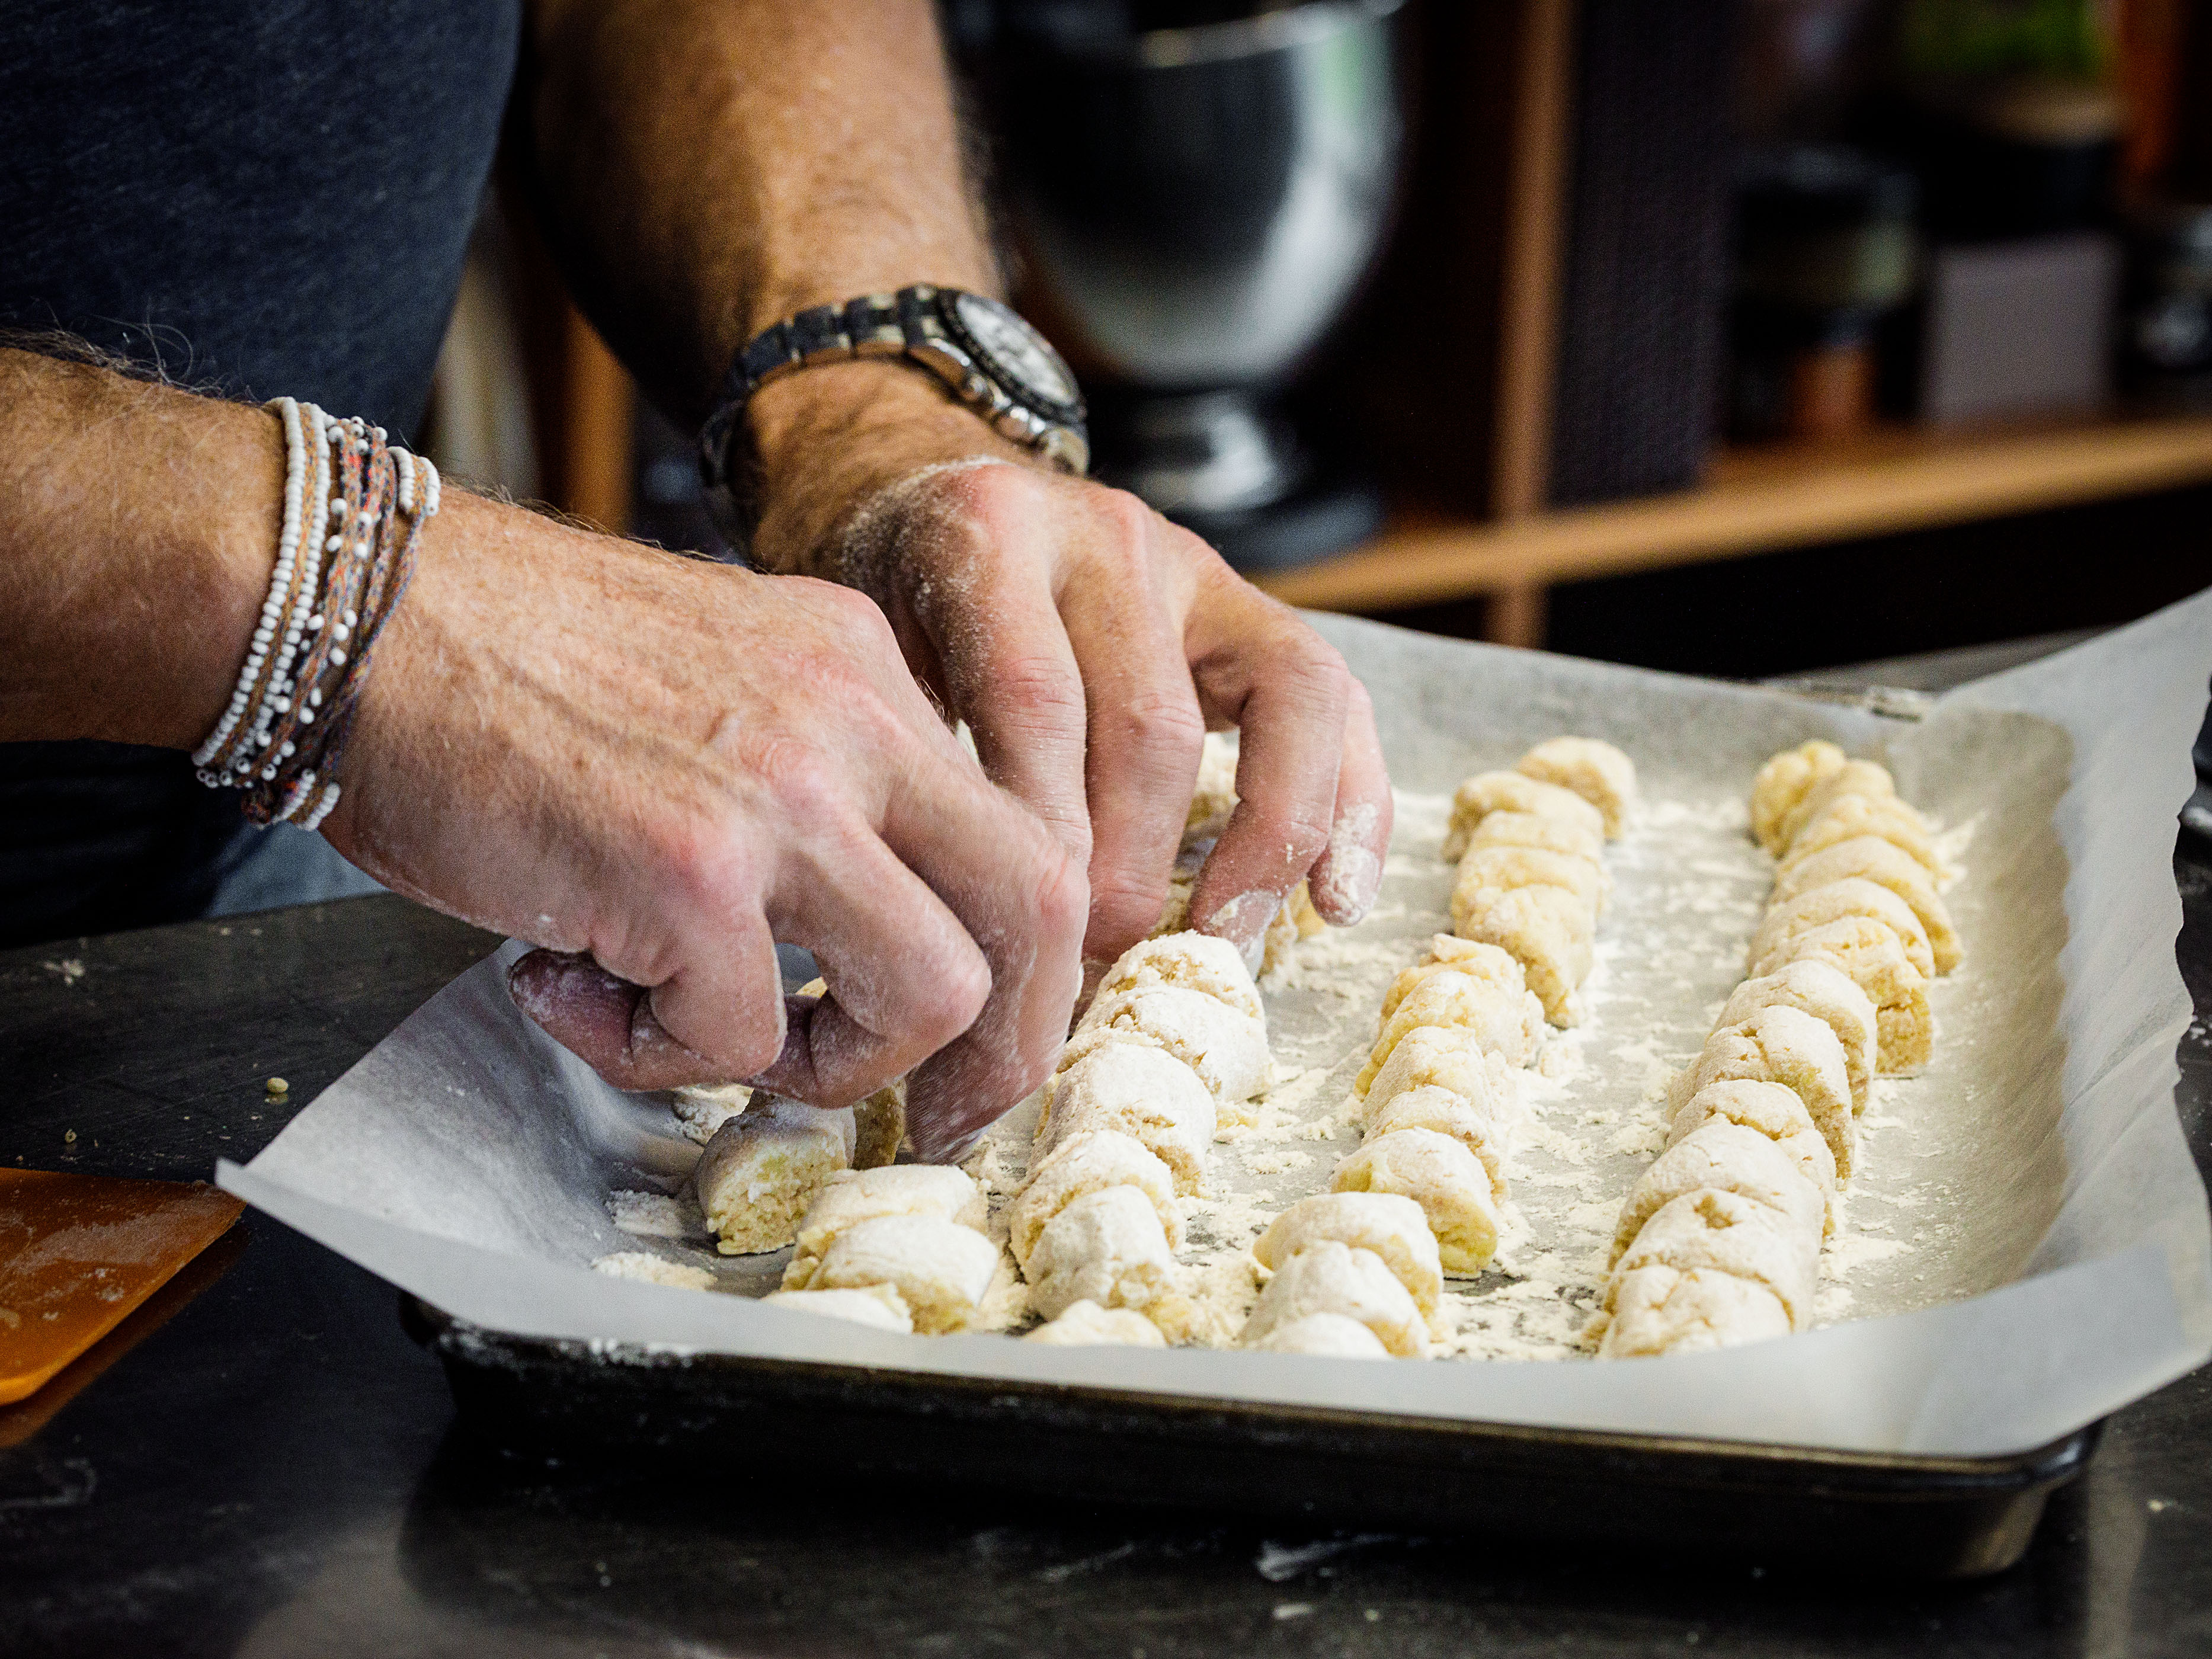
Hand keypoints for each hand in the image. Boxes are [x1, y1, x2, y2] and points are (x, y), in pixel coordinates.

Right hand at [325, 490, 1085, 1158]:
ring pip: (931, 991)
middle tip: (935, 1117)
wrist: (362, 612)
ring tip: (703, 1035)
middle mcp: (853, 718)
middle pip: (1039, 904)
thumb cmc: (509, 667)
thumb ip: (812, 780)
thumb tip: (863, 936)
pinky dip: (654, 1051)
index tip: (976, 1043)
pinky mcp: (686, 868)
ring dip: (829, 1064)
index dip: (1026, 960)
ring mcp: (782, 792)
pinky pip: (737, 1036)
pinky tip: (567, 984)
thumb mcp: (721, 682)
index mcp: (867, 672)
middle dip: (1006, 1045)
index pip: (1023, 826)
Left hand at [745, 364, 1392, 968]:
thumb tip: (971, 940)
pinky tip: (1334, 900)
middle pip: (1151, 720)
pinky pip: (1337, 701)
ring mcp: (1194, 565)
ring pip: (1279, 702)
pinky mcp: (1254, 607)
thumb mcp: (866, 657)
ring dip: (1262, 842)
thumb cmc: (892, 614)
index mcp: (990, 537)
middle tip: (1103, 967)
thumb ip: (918, 758)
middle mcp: (1106, 535)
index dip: (1047, 838)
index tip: (1033, 944)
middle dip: (1138, 867)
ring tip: (1225, 939)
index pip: (1035, 702)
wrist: (931, 499)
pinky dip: (1350, 805)